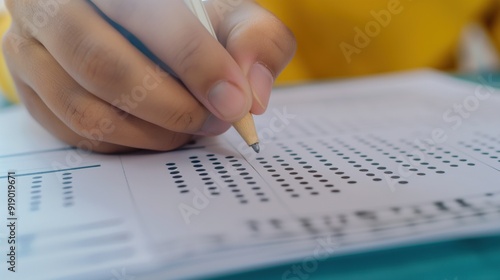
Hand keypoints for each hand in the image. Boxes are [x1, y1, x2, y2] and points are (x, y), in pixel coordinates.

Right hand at [3, 0, 295, 152]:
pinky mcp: (28, 89)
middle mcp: (53, 6)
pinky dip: (122, 144)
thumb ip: (255, 40)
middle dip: (170, 108)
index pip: (147, 16)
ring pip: (84, 110)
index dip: (196, 63)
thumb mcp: (225, 14)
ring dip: (148, 134)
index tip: (234, 101)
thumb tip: (252, 95)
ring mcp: (30, 49)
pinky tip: (152, 132)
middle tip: (213, 122)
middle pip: (103, 66)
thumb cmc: (183, 16)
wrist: (129, 17)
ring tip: (187, 130)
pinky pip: (73, 133)